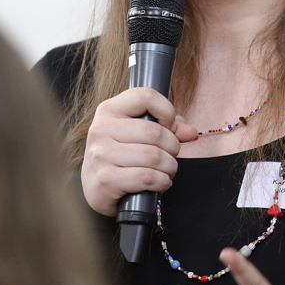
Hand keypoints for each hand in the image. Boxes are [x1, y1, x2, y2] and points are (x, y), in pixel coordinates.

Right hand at [81, 87, 198, 215]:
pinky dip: (162, 182)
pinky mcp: (105, 180)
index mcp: (109, 110)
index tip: (169, 127)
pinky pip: (147, 177)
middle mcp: (101, 129)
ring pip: (154, 156)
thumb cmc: (120, 156)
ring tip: (167, 171)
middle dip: (173, 147)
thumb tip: (190, 132)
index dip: (166, 111)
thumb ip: (167, 127)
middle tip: (171, 156)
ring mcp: (101, 154)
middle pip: (155, 132)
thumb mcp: (138, 134)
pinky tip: (160, 183)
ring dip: (170, 167)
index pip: (146, 96)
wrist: (95, 188)